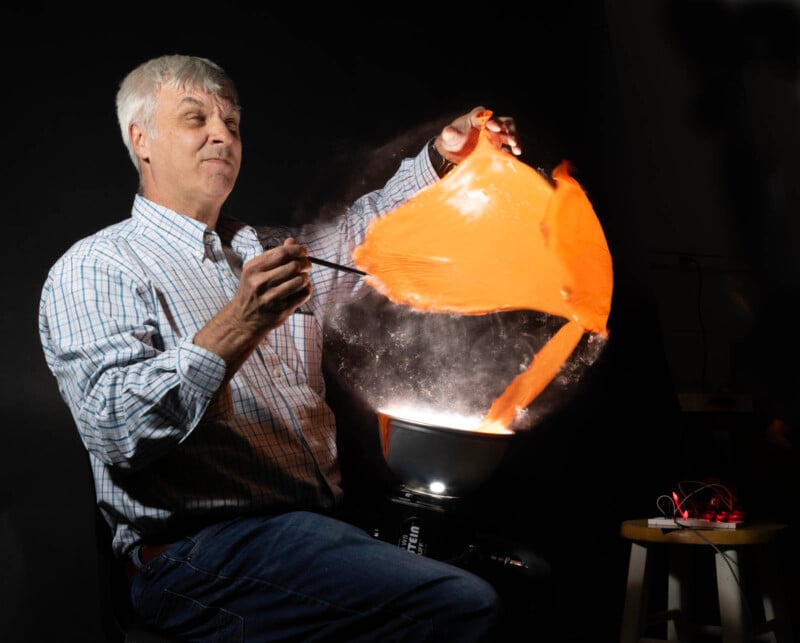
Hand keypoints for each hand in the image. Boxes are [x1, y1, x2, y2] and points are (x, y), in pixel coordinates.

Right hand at [195, 238, 311, 370]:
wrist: (243, 320)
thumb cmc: (252, 291)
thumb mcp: (255, 271)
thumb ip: (274, 256)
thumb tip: (292, 241)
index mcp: (253, 269)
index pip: (282, 253)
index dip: (298, 250)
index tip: (303, 252)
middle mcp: (260, 283)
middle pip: (294, 266)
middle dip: (305, 264)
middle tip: (306, 265)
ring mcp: (270, 298)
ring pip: (300, 280)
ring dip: (306, 277)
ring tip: (302, 278)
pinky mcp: (280, 311)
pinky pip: (303, 295)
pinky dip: (307, 289)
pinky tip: (301, 289)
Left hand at [433, 106, 519, 164]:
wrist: (453, 155)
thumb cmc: (452, 141)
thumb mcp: (449, 137)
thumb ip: (450, 133)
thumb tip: (448, 131)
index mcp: (476, 118)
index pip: (486, 116)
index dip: (492, 120)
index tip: (495, 127)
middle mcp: (489, 124)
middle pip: (503, 122)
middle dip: (508, 130)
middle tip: (511, 140)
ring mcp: (495, 135)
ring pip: (509, 133)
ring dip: (514, 140)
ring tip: (517, 150)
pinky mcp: (498, 147)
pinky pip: (507, 148)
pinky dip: (511, 152)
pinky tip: (514, 158)